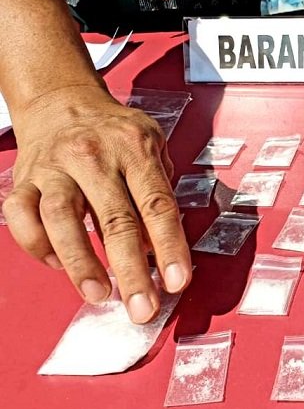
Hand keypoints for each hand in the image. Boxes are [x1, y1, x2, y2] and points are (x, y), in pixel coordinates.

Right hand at [2, 85, 191, 322]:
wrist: (63, 99)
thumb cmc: (116, 132)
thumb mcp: (152, 148)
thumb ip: (158, 194)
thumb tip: (160, 250)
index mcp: (134, 149)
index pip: (157, 204)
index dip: (169, 246)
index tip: (177, 282)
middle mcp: (93, 157)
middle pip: (114, 220)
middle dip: (131, 270)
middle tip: (143, 308)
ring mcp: (54, 168)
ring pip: (61, 219)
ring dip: (80, 263)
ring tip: (98, 295)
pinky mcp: (24, 179)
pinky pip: (21, 216)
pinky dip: (37, 245)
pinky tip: (57, 265)